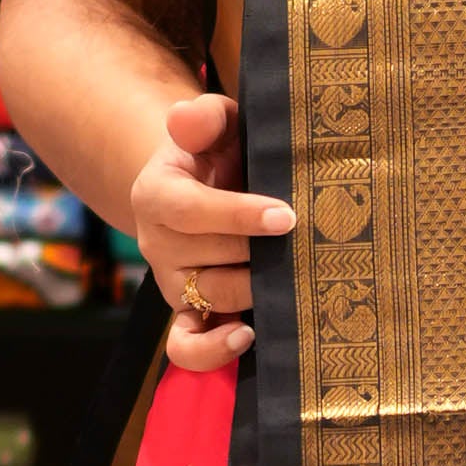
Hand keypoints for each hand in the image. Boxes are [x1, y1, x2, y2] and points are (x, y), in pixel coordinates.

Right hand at [133, 87, 291, 372]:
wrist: (206, 189)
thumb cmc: (218, 154)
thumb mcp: (215, 125)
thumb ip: (204, 116)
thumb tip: (187, 118)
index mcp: (157, 193)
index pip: (190, 210)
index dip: (238, 215)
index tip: (287, 216)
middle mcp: (157, 242)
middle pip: (207, 256)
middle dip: (259, 253)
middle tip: (308, 247)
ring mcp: (172, 282)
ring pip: (209, 296)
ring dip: (252, 290)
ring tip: (293, 281)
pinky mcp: (187, 314)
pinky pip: (186, 345)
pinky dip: (211, 349)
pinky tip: (248, 334)